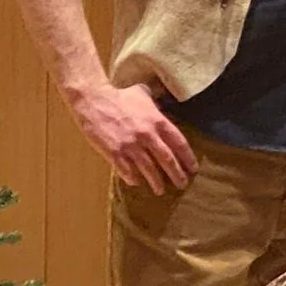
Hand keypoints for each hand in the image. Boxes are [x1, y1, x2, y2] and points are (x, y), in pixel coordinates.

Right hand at [70, 79, 196, 192]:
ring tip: (160, 190)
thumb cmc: (119, 96)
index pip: (179, 143)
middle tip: (182, 184)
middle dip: (177, 174)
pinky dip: (132, 178)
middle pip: (167, 160)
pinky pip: (126, 170)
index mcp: (157, 121)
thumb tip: (164, 104)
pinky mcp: (114, 152)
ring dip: (156, 181)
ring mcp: (131, 145)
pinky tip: (136, 183)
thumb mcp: (143, 94)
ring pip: (149, 168)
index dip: (188, 158)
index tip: (193, 169)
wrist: (93, 100)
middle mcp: (147, 135)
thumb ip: (156, 103)